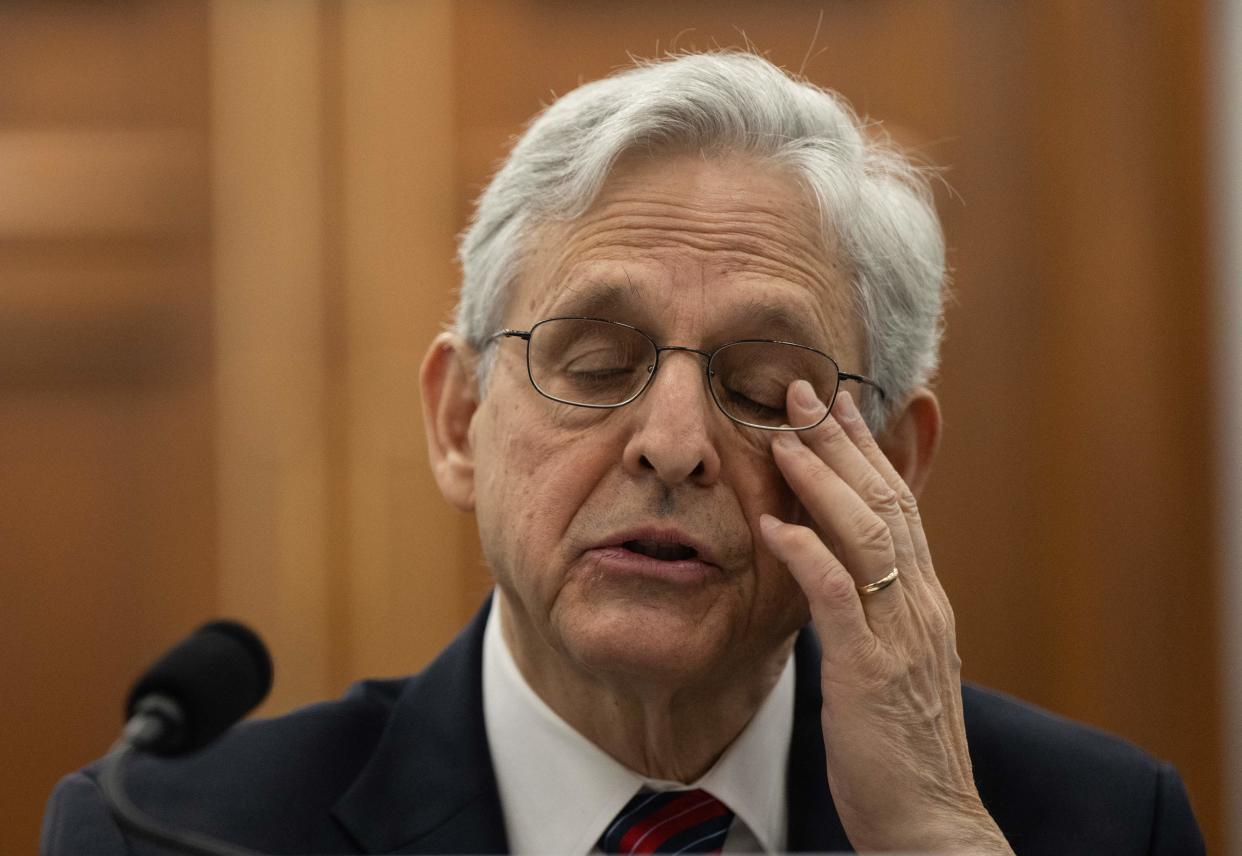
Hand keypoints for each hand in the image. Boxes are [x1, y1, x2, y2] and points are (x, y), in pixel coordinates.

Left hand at [759, 382, 1011, 853]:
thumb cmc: (902, 748)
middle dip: (844, 441)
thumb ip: (873, 612)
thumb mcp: (893, 665)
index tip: (839, 406)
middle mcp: (920, 605)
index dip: (868, 452)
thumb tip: (839, 571)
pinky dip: (805, 552)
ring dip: (823, 478)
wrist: (932, 823)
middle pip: (886, 501)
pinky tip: (774, 523)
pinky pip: (835, 595)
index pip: (900, 506)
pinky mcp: (871, 670)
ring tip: (784, 434)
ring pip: (867, 532)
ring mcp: (900, 634)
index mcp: (924, 602)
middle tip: (806, 390)